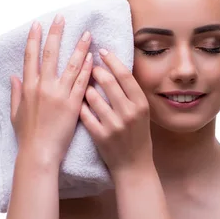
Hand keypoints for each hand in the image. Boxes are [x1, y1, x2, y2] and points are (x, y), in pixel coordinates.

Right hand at [9, 14, 93, 163]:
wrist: (39, 153)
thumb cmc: (27, 136)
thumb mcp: (16, 113)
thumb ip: (16, 92)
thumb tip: (14, 76)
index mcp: (28, 87)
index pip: (30, 57)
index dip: (34, 39)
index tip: (38, 24)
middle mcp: (43, 87)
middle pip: (50, 54)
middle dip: (56, 34)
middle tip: (61, 18)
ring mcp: (59, 95)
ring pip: (71, 65)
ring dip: (79, 47)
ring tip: (87, 34)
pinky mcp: (74, 105)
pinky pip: (82, 83)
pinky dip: (87, 69)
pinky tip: (92, 57)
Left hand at [80, 49, 152, 172]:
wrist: (133, 167)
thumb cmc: (137, 136)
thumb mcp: (141, 113)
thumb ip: (130, 93)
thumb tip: (115, 67)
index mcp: (141, 104)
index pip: (125, 75)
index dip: (112, 60)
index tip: (103, 51)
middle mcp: (129, 113)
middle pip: (108, 81)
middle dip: (95, 70)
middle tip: (89, 66)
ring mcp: (114, 125)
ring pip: (92, 96)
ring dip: (86, 89)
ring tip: (84, 88)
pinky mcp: (100, 136)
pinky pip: (84, 114)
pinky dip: (80, 107)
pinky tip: (77, 104)